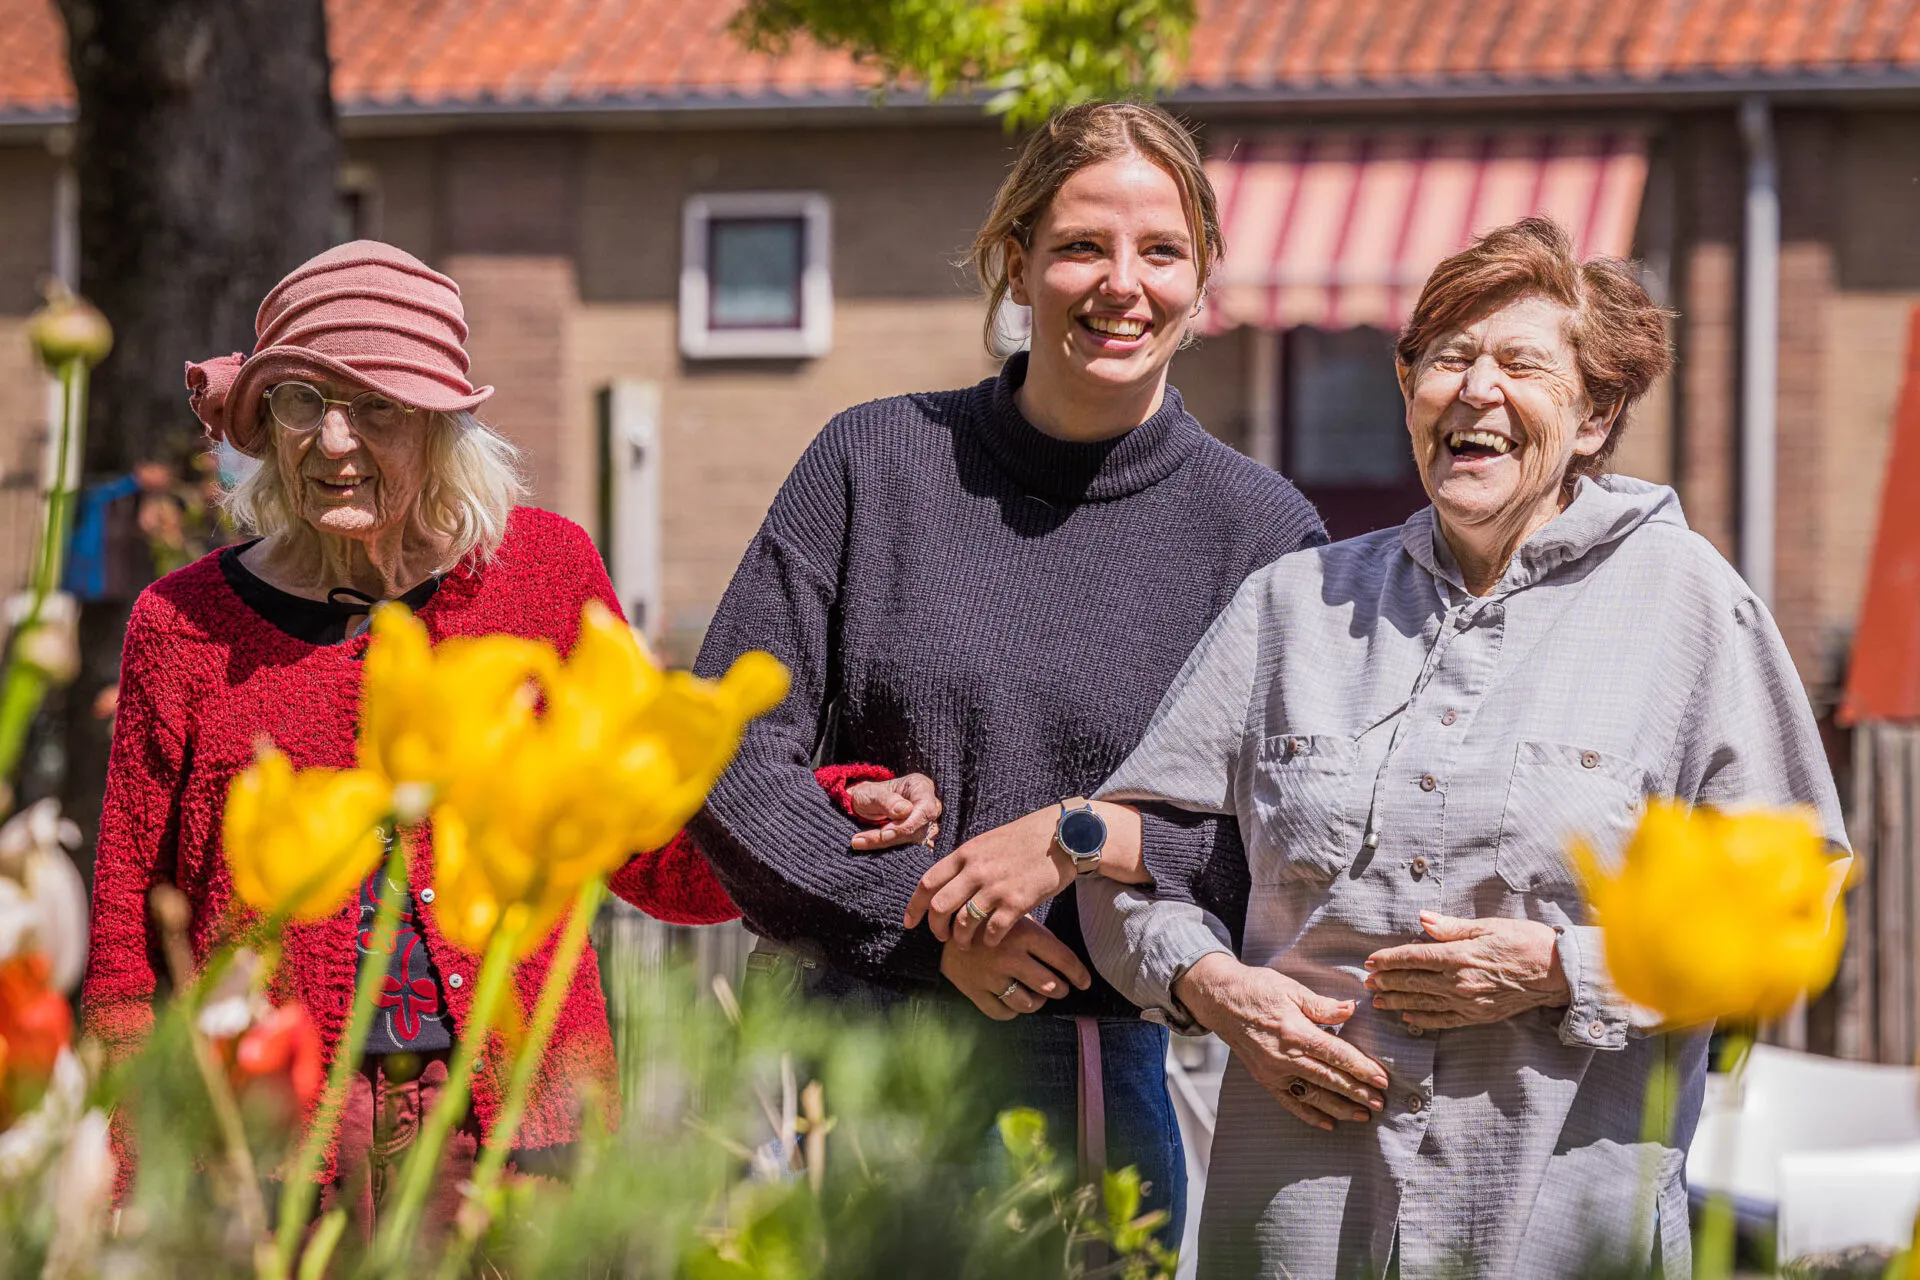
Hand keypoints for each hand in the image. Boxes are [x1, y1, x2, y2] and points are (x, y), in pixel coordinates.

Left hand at [846, 773, 943, 850]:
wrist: (860, 805)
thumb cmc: (868, 794)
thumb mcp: (871, 793)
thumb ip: (888, 800)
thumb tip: (906, 810)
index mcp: (920, 787)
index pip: (926, 809)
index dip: (909, 824)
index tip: (885, 833)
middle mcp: (927, 805)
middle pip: (921, 828)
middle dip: (893, 837)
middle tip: (863, 838)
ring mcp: (925, 823)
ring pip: (914, 841)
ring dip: (887, 844)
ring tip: (860, 841)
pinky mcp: (917, 838)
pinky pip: (908, 849)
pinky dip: (887, 849)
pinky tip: (866, 845)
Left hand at [903, 806, 1072, 947]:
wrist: (1064, 836)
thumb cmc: (1025, 840)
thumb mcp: (988, 842)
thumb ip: (967, 862)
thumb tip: (946, 883)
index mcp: (966, 853)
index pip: (928, 882)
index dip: (914, 906)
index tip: (910, 923)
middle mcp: (976, 870)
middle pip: (940, 906)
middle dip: (936, 928)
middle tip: (942, 937)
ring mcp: (997, 886)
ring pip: (965, 923)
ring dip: (961, 939)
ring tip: (965, 945)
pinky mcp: (1018, 901)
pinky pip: (994, 931)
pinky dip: (989, 941)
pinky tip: (992, 942)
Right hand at [940, 917, 1091, 1020]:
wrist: (941, 926)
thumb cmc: (985, 920)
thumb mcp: (1012, 916)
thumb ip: (1037, 935)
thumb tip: (1067, 960)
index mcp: (1023, 934)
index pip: (1062, 959)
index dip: (1078, 974)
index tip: (1085, 982)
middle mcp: (1009, 956)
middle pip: (1048, 985)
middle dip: (1060, 990)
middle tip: (1061, 988)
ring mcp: (991, 976)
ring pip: (1027, 1003)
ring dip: (1037, 1003)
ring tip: (1038, 996)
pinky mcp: (974, 990)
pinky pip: (1002, 1012)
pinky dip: (1013, 1011)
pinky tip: (1015, 1002)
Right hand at [1173, 953, 1389, 1131]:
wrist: (1219, 1000)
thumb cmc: (1257, 989)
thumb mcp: (1291, 990)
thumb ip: (1322, 1006)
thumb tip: (1351, 1010)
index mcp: (1295, 1032)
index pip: (1336, 1055)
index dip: (1361, 1068)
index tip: (1382, 1080)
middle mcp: (1284, 1057)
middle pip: (1329, 1079)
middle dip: (1357, 1092)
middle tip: (1380, 1103)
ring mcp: (1273, 1071)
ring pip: (1312, 1095)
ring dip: (1340, 1107)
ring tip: (1363, 1115)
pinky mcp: (1264, 1079)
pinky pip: (1289, 1102)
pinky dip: (1309, 1114)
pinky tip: (1328, 1123)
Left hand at [1364, 911, 1568, 1030]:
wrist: (1558, 972)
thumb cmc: (1525, 941)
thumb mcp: (1487, 926)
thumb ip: (1451, 926)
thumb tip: (1422, 920)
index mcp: (1459, 955)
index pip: (1413, 958)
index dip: (1388, 960)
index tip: (1369, 961)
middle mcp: (1459, 982)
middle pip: (1413, 982)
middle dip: (1386, 981)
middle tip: (1366, 983)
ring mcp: (1468, 1002)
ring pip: (1423, 1003)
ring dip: (1397, 1001)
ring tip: (1378, 1001)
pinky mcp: (1479, 1015)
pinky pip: (1444, 1020)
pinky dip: (1423, 1019)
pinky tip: (1408, 1018)